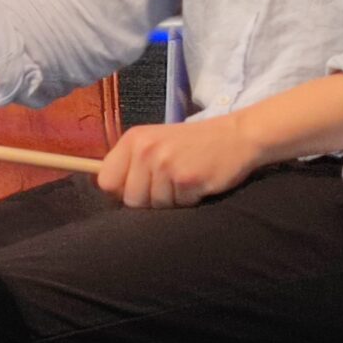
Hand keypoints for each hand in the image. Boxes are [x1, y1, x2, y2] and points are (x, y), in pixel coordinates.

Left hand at [96, 113, 261, 209]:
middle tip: (171, 183)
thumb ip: (132, 163)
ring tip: (186, 180)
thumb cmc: (194, 144)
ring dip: (172, 201)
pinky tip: (199, 183)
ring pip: (155, 206)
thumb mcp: (156, 142)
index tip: (138, 189)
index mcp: (134, 139)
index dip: (121, 192)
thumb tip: (109, 193)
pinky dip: (190, 201)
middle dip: (150, 201)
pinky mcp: (187, 179)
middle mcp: (146, 149)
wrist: (237, 136)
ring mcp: (166, 164)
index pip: (105, 181)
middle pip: (131, 200)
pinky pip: (179, 206)